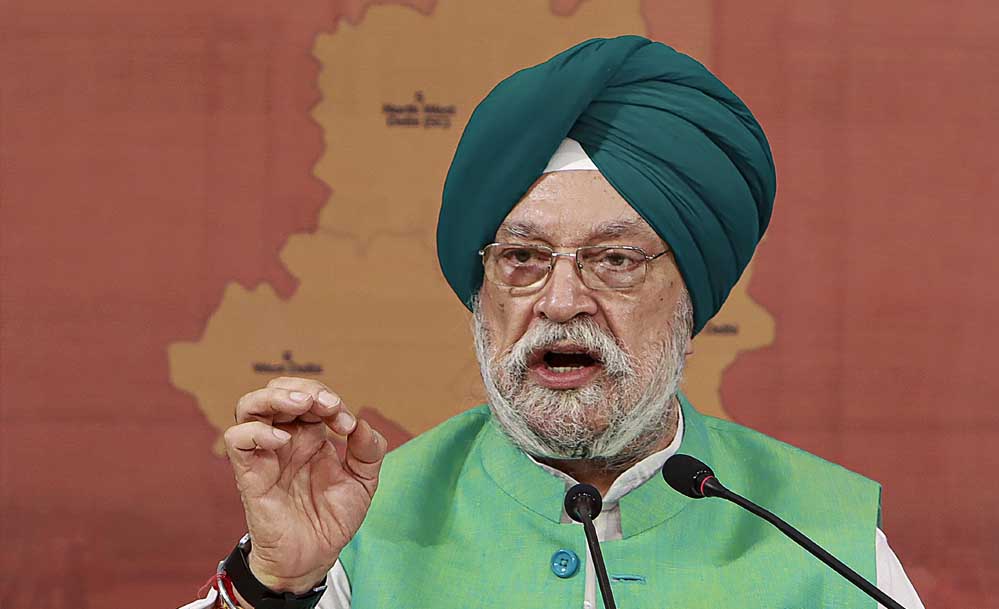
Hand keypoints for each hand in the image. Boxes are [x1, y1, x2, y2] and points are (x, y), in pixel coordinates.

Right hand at [224, 377, 386, 593]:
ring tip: (301, 405)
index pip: (311, 396)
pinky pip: (237, 439)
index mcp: (310, 434)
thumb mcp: (364, 481)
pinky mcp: (250, 473)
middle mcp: (285, 438)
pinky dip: (257, 430)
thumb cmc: (332, 518)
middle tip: (327, 405)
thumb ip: (369, 451)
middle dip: (305, 389)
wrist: (314, 557)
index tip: (348, 424)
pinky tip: (282, 439)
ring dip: (275, 397)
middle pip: (278, 389)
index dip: (330, 399)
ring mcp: (265, 453)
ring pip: (249, 406)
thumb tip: (361, 423)